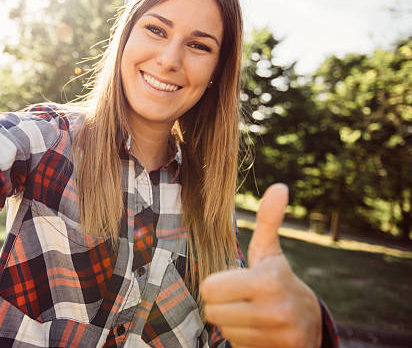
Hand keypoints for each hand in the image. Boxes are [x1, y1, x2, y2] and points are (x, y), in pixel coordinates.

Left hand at [200, 184, 321, 347]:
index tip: (232, 282)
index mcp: (268, 281)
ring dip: (231, 323)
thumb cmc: (278, 280)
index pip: (209, 288)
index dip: (216, 284)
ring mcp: (277, 336)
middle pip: (212, 311)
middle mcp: (274, 311)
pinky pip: (236, 345)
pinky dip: (242, 339)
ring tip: (250, 314)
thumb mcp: (271, 252)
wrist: (310, 323)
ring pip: (224, 330)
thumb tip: (279, 187)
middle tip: (239, 299)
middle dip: (221, 304)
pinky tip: (256, 330)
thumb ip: (268, 221)